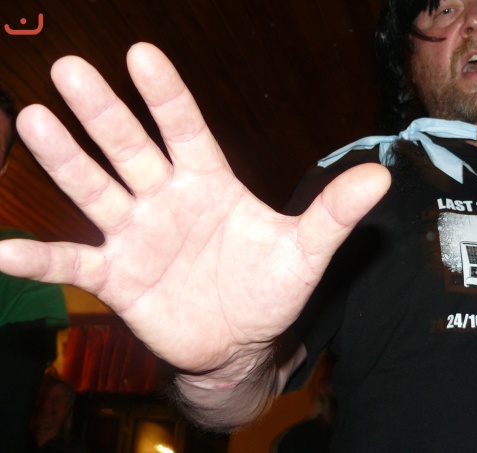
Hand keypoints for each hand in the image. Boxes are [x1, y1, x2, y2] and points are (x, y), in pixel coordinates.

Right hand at [0, 43, 389, 374]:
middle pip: (131, 148)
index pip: (186, 129)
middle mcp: (167, 199)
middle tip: (70, 69)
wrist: (240, 341)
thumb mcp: (304, 252)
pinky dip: (40, 259)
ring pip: (97, 190)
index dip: (166, 95)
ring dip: (66, 160)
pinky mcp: (118, 277)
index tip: (142, 54)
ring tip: (34, 120)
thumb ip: (333, 214)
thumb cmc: (269, 290)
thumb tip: (380, 178)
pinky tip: (3, 252)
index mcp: (210, 183)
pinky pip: (73, 262)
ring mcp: (138, 235)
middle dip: (103, 112)